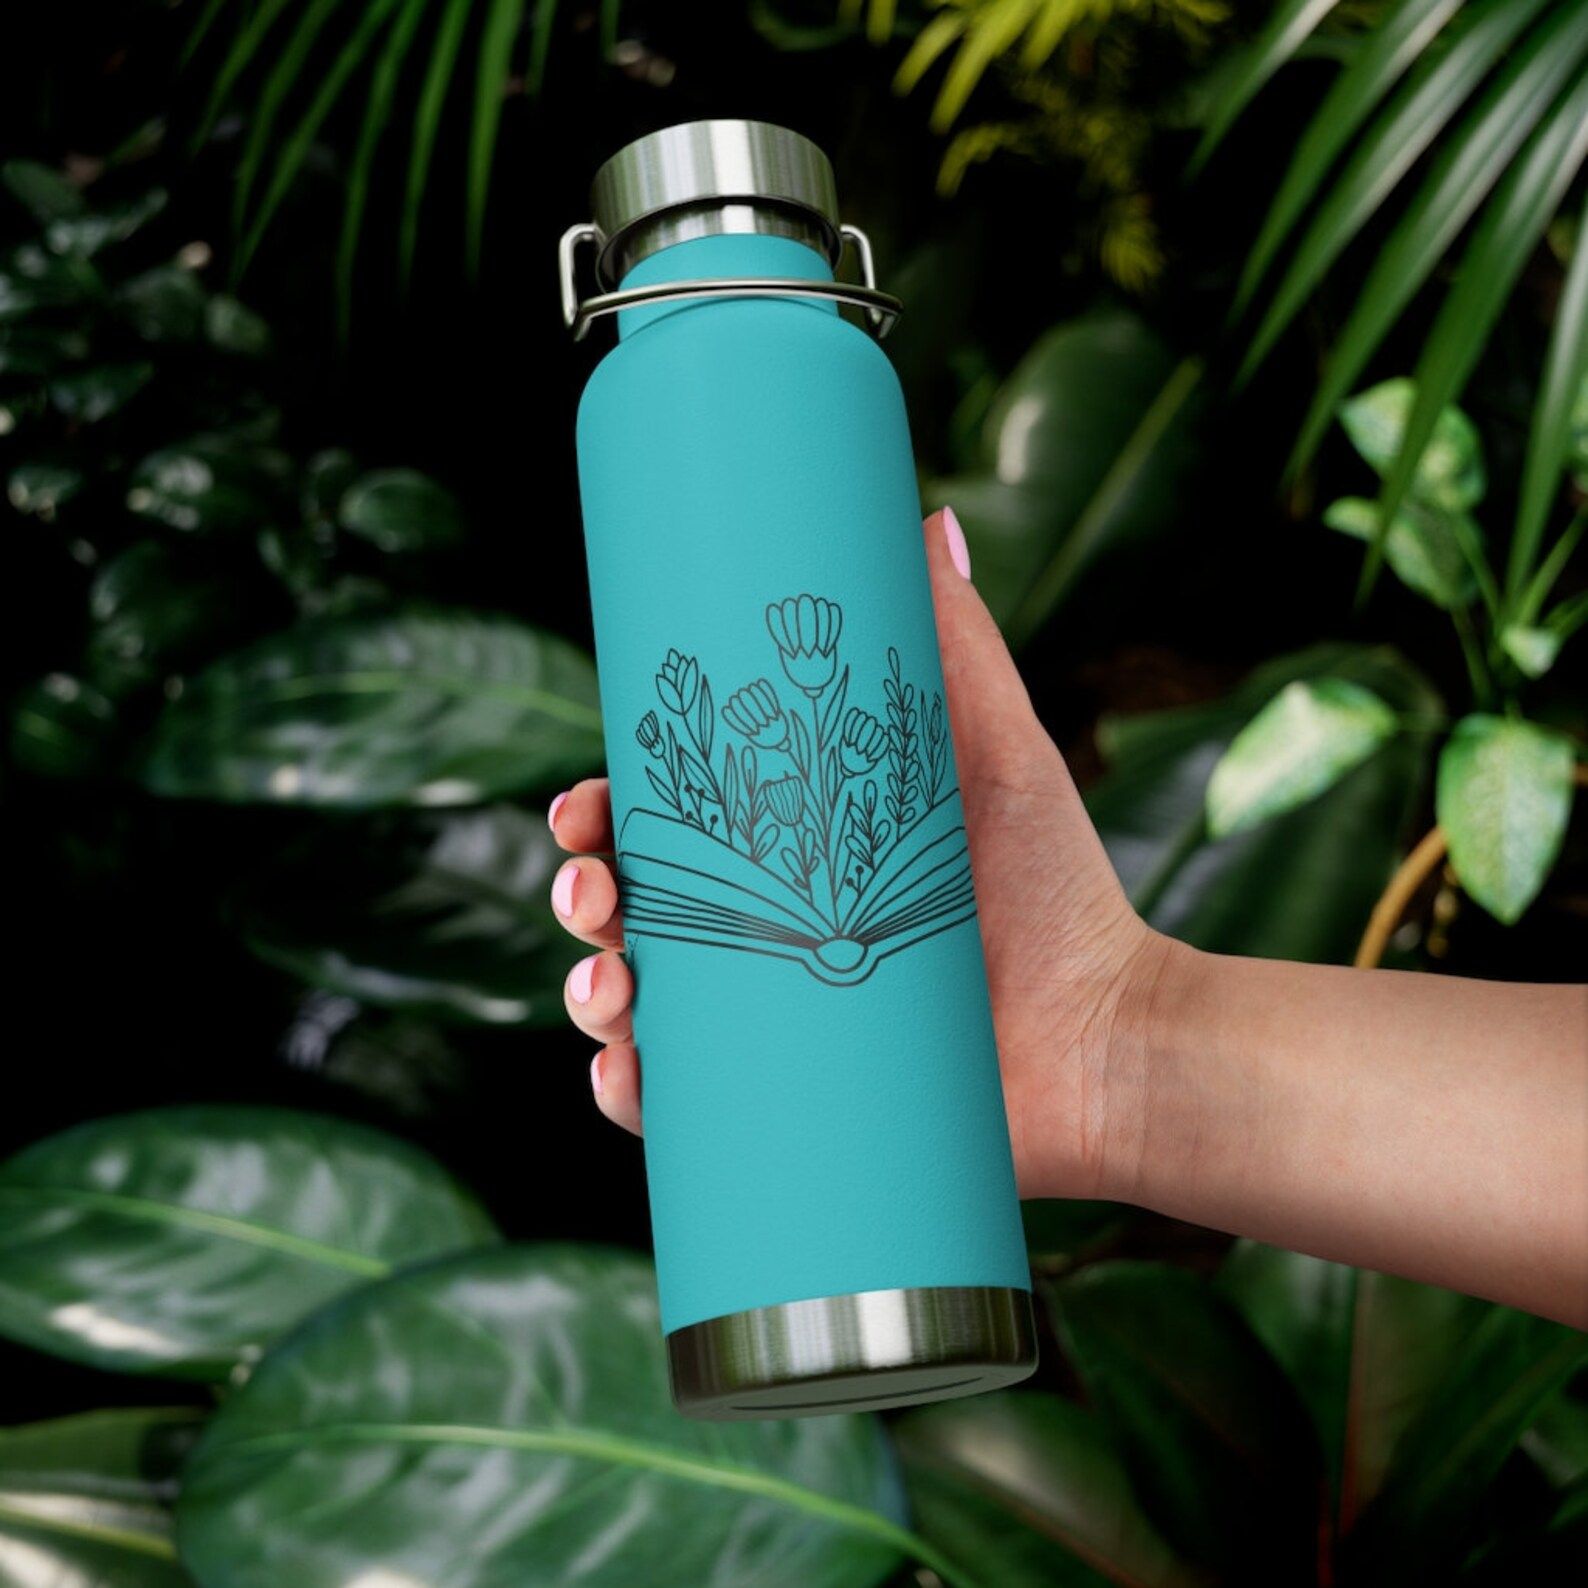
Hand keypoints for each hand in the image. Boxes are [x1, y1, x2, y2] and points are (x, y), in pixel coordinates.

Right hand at [547, 509, 1169, 1200]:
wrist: (1111, 1038)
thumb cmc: (1058, 890)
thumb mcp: (994, 753)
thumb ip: (956, 641)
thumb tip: (926, 515)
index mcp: (793, 857)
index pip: (668, 828)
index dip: (604, 816)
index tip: (582, 805)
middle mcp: (767, 939)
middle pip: (633, 913)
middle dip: (585, 897)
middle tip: (592, 892)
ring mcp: (772, 1030)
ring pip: (637, 1009)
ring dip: (589, 995)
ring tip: (610, 988)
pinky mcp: (789, 1111)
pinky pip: (681, 1111)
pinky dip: (628, 1097)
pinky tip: (623, 1077)